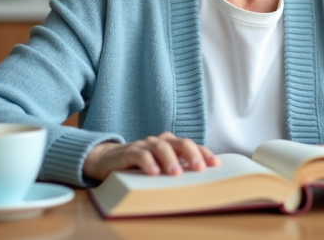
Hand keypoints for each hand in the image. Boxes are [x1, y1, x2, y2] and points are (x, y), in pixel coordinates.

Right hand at [84, 131, 220, 180]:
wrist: (108, 160)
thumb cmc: (140, 165)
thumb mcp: (161, 167)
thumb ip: (176, 168)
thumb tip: (198, 182)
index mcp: (171, 144)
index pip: (192, 146)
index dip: (204, 153)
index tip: (215, 164)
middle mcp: (160, 141)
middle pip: (180, 143)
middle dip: (192, 154)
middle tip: (199, 168)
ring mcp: (144, 145)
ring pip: (161, 147)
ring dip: (170, 159)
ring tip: (176, 173)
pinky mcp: (129, 151)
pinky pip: (140, 155)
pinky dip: (148, 163)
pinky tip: (153, 173)